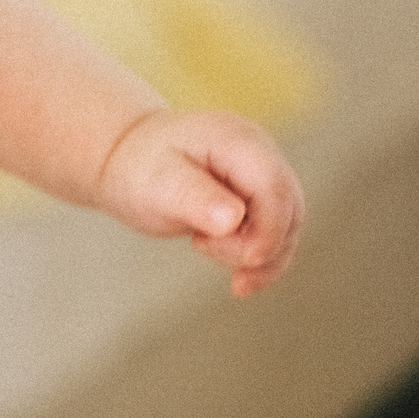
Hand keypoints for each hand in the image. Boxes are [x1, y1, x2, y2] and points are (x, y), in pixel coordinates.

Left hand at [95, 108, 303, 296]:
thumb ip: (194, 198)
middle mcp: (260, 152)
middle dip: (261, 247)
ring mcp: (264, 174)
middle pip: (288, 209)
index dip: (270, 230)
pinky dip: (259, 258)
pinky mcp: (261, 197)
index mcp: (237, 140)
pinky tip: (236, 277)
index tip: (245, 261)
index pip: (274, 187)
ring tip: (201, 245)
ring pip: (287, 227)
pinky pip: (276, 234)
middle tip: (202, 247)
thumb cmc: (140, 169)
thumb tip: (232, 218)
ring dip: (258, 256)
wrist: (130, 162)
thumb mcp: (157, 183)